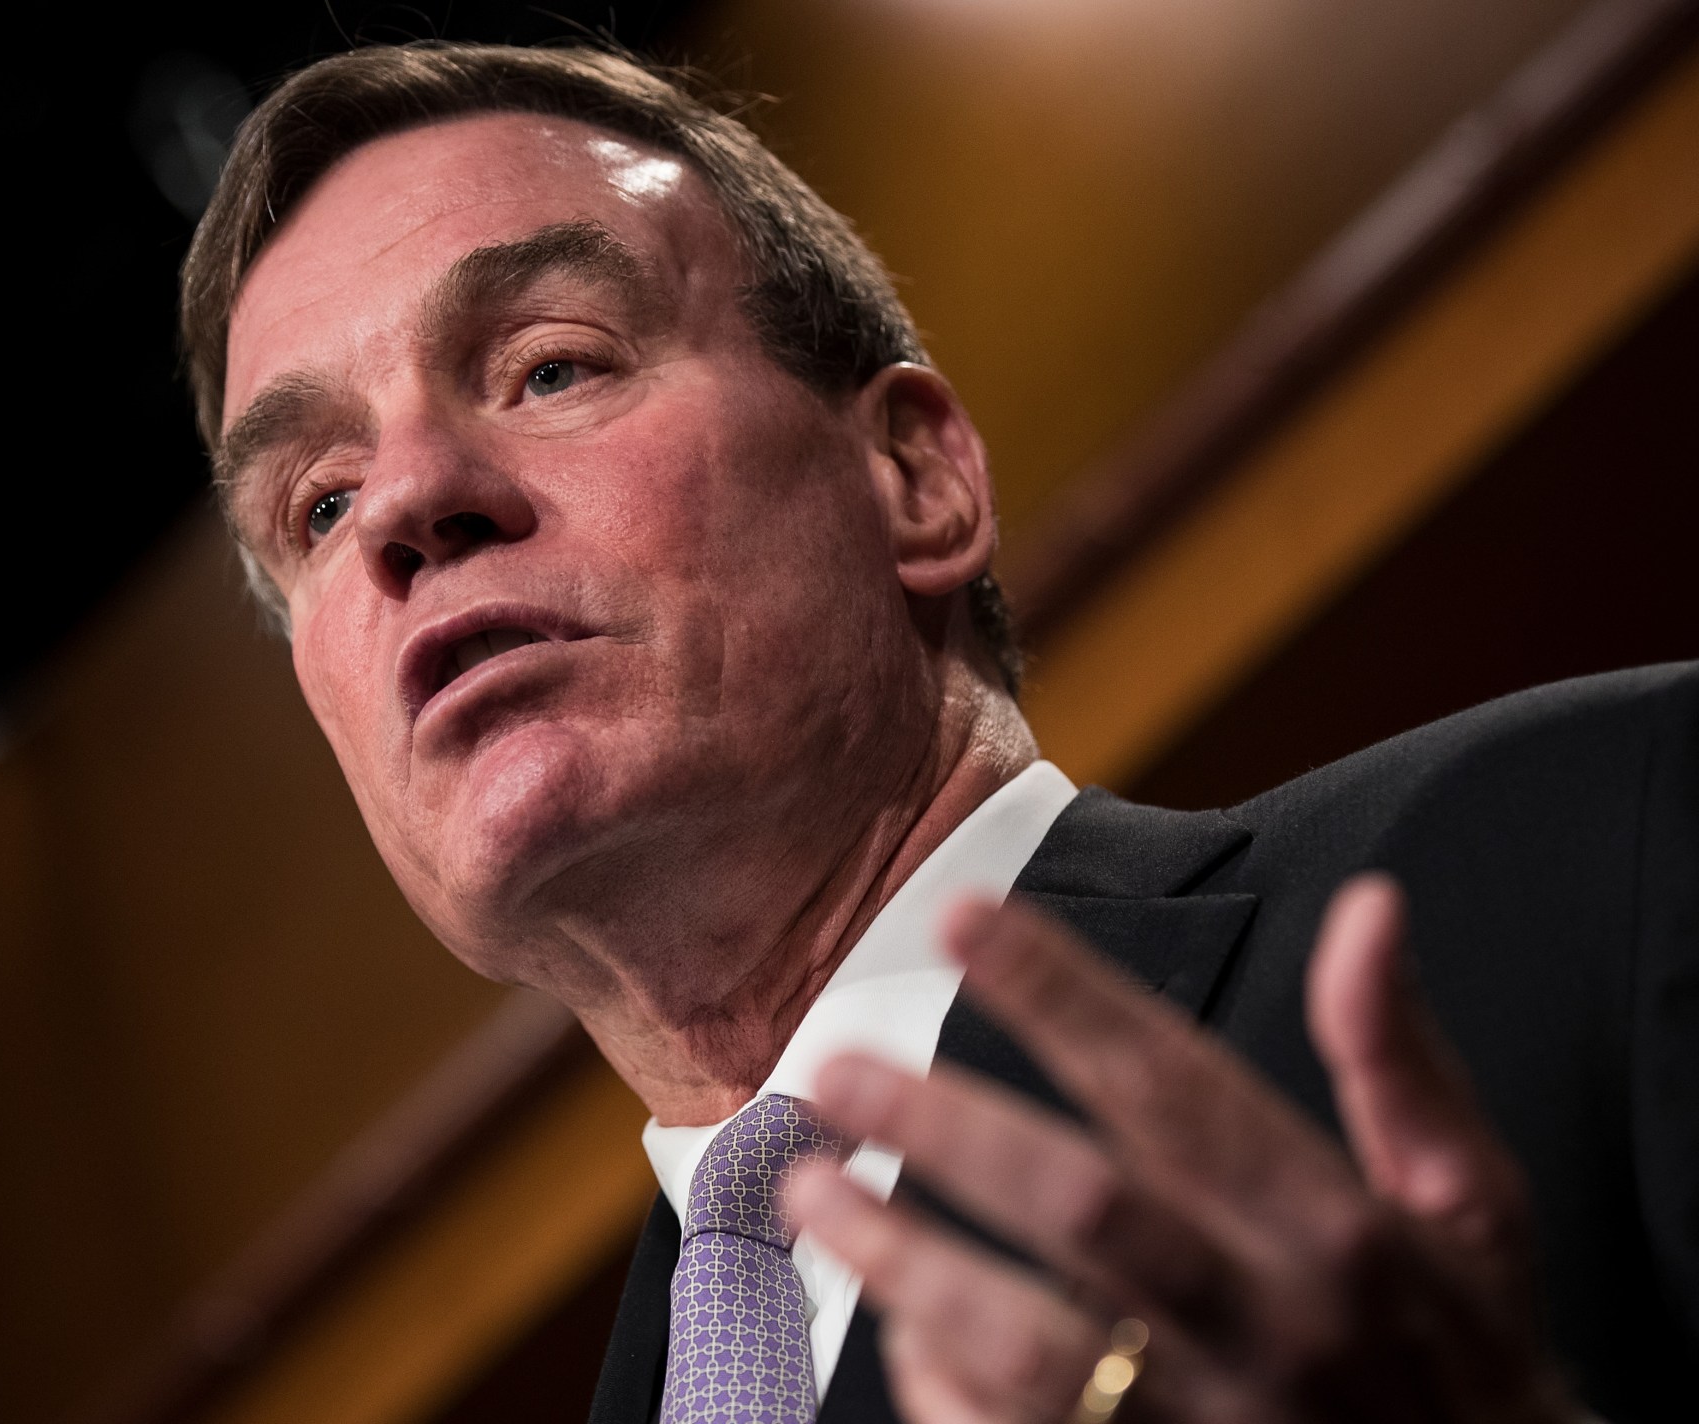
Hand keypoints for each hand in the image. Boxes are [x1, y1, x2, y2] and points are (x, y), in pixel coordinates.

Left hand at [780, 875, 1574, 1423]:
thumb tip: (1366, 908)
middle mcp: (1270, 1324)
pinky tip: (890, 1322)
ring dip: (905, 1259)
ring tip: (809, 1187)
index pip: (1179, 1083)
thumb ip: (1396, 1059)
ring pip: (1029, 1341)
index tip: (962, 914)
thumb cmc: (1456, 1357)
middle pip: (1086, 1205)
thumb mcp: (1471, 1208)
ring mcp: (1206, 1423)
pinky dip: (941, 1383)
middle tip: (837, 1066)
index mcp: (1340, 1229)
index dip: (1064, 992)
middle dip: (948, 1128)